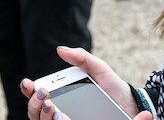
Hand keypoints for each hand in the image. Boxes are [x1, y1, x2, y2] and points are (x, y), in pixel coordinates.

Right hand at [20, 46, 149, 119]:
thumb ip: (82, 58)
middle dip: (35, 105)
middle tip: (45, 96)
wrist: (135, 108)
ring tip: (54, 108)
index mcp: (61, 98)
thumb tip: (60, 50)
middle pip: (36, 114)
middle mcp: (62, 113)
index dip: (28, 91)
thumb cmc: (114, 90)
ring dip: (44, 117)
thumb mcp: (100, 71)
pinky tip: (64, 117)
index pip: (37, 98)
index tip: (28, 83)